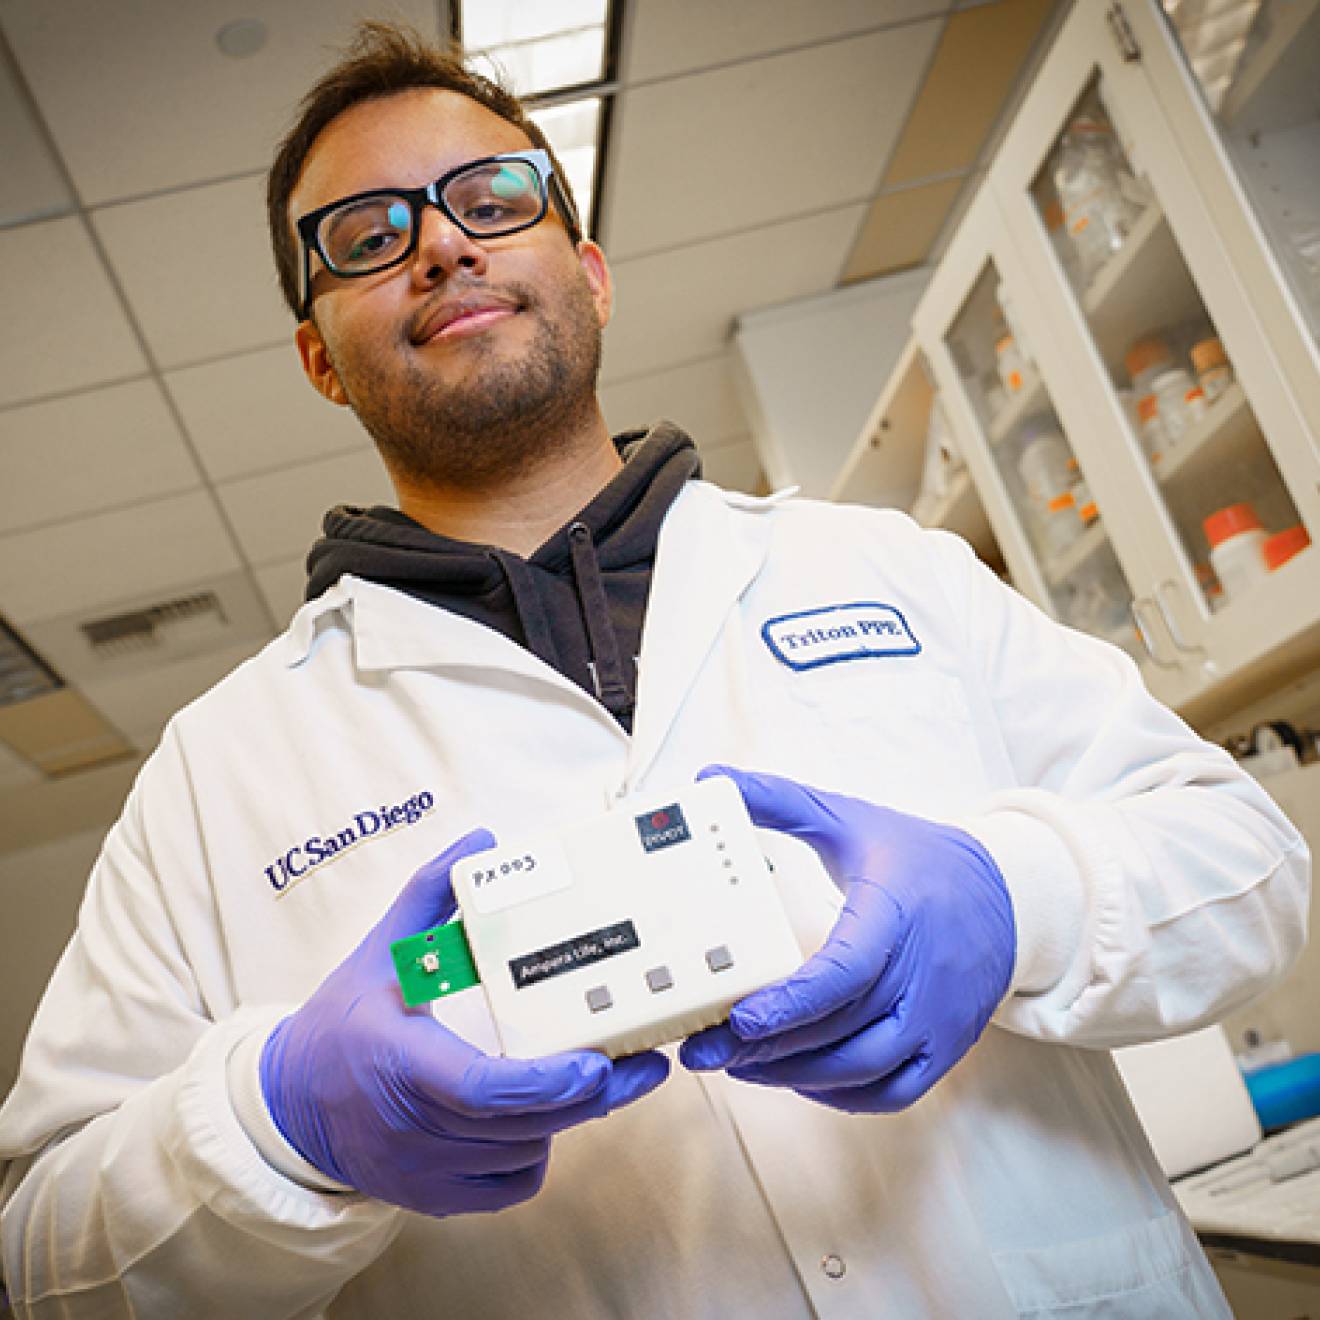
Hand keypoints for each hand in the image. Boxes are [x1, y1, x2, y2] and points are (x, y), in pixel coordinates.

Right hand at [260, 830, 669, 1216]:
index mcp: (402, 1063)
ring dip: (562, 1116)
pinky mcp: (434, 1197)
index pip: (483, 1090)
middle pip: (524, 1124)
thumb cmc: (342, 1021)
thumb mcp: (380, 950)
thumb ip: (430, 893)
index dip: (547, 1082)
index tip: (597, 1060)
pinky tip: (538, 1115)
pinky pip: (511, 1185)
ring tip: (583, 1075)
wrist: (289, 1107)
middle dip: (592, 1095)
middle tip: (643, 1063)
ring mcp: (424, 1172)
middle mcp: (413, 1128)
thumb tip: (481, 841)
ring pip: (526, 1152)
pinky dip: (535, 1151)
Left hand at [680, 766, 1014, 1112]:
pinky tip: (794, 1077)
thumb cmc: (916, 857)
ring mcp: (938, 1020)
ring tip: (735, 1062)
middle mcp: (923, 976)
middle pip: (838, 1030)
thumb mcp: (849, 818)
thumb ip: (778, 800)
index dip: (791, 1001)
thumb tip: (711, 777)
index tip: (740, 1017)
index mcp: (896, 915)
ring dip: (791, 1074)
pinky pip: (890, 1093)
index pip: (845, 971)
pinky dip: (839, 1094)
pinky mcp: (946, 1048)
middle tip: (703, 1048)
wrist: (1006, 895)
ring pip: (858, 1069)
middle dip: (764, 1046)